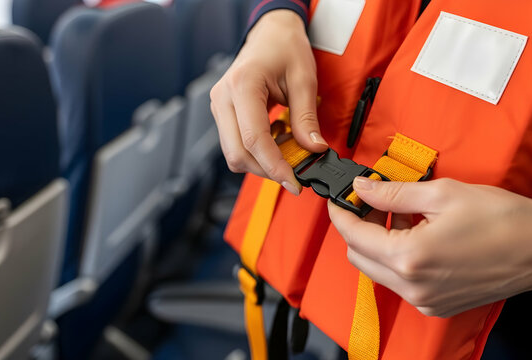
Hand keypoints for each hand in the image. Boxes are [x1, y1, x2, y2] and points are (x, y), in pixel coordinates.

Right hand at [210, 10, 327, 194]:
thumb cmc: (285, 48)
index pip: (254, 139)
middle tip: (294, 174)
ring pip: (234, 153)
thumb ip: (306, 118)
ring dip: (261, 162)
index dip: (274, 167)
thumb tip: (313, 150)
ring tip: (286, 147)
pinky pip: (235, 143)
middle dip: (266, 170)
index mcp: (242, 85)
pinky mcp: (223, 113)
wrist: (270, 33)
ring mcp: (219, 106)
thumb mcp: (304, 80)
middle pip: (238, 153)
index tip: (294, 183)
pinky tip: (275, 138)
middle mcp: (223, 98)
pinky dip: (256, 151)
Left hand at [327, 177, 531, 317]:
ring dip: (378, 242)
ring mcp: (425, 299)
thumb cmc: (502, 219)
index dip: (341, 213)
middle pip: (359, 257)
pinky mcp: (437, 304)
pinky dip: (398, 258)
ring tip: (400, 213)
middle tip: (372, 200)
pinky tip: (416, 233)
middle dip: (358, 227)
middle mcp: (413, 286)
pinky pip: (401, 281)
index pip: (354, 236)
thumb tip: (363, 187)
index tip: (339, 197)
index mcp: (409, 257)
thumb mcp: (442, 193)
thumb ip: (393, 192)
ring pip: (378, 270)